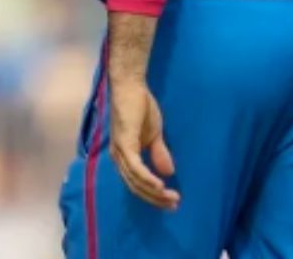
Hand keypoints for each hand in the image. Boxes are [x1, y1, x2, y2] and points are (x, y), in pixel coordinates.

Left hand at [107, 78, 179, 210]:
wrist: (132, 86)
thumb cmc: (140, 107)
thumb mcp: (154, 135)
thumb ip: (158, 153)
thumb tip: (168, 173)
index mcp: (124, 156)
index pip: (136, 183)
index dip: (152, 196)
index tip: (171, 203)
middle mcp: (118, 156)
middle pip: (135, 186)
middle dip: (155, 198)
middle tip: (174, 205)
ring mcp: (120, 149)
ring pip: (135, 179)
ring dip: (154, 192)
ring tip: (171, 197)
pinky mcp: (124, 141)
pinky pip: (134, 166)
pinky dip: (146, 178)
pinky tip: (159, 185)